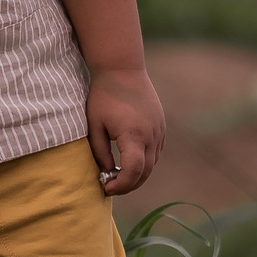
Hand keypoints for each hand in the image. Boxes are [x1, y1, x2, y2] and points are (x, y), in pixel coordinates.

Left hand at [86, 66, 164, 196]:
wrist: (122, 69)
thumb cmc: (103, 97)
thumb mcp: (94, 125)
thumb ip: (99, 152)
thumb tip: (108, 172)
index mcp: (134, 135)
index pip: (134, 171)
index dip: (121, 185)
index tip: (106, 187)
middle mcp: (151, 135)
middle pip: (145, 172)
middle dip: (129, 185)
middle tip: (110, 187)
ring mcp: (159, 131)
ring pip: (152, 163)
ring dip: (137, 174)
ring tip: (117, 175)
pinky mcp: (161, 126)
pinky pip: (156, 151)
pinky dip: (144, 161)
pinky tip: (128, 160)